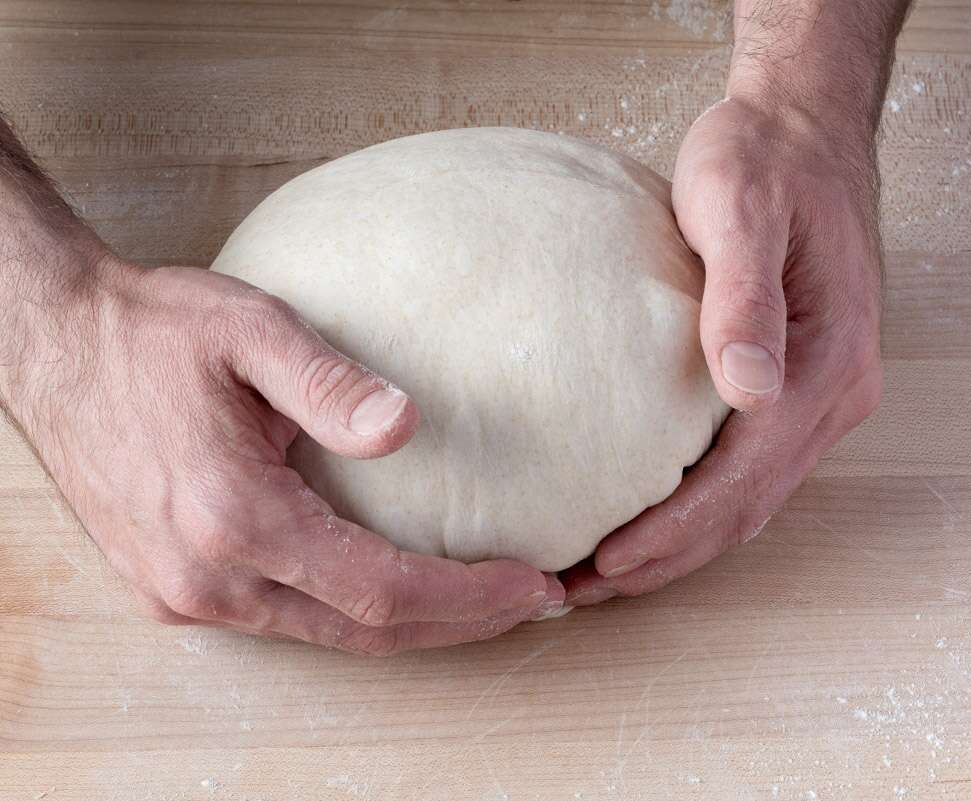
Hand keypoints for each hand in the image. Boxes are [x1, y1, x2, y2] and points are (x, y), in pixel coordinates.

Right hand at [10, 254, 561, 652]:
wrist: (56, 350)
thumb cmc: (153, 333)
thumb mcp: (249, 331)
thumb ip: (328, 383)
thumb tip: (406, 425)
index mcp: (235, 519)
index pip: (381, 589)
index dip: (467, 597)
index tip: (534, 584)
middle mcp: (207, 578)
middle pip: (364, 631)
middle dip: (458, 624)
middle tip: (531, 602)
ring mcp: (185, 593)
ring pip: (326, 635)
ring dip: (411, 625)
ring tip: (483, 602)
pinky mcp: (173, 589)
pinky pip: (286, 619)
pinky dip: (354, 613)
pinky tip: (396, 588)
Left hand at [563, 95, 883, 605]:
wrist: (807, 129)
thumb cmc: (766, 158)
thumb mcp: (741, 206)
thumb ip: (745, 297)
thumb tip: (749, 388)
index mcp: (825, 364)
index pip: (744, 477)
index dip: (675, 529)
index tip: (606, 561)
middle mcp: (835, 393)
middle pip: (749, 508)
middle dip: (668, 559)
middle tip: (585, 589)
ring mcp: (822, 395)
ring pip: (753, 501)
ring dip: (683, 545)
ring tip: (607, 573)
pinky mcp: (799, 385)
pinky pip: (752, 471)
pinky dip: (701, 508)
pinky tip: (653, 514)